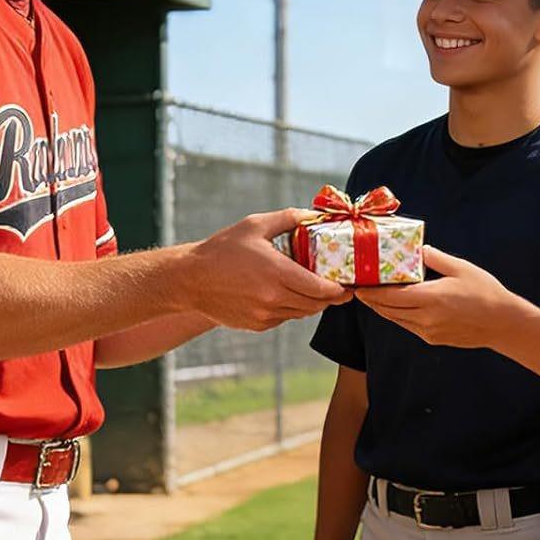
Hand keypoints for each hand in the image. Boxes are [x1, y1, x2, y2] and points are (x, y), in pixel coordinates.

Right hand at [185, 210, 349, 331]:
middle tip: (341, 289)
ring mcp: (265, 315)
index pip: (321, 289)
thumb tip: (313, 213)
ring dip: (313, 304)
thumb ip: (288, 218)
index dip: (339, 290)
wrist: (191, 280)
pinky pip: (285, 318)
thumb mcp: (255, 225)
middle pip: (316, 304)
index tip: (349, 285)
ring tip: (318, 291)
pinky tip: (289, 295)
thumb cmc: (222, 249)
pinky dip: (292, 308)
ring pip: (302, 313)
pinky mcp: (257, 325)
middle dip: (332, 298)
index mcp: (277, 273)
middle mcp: (274, 298)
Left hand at [354, 245, 526, 347]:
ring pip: (396, 320)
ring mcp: (428, 331)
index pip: (391, 296)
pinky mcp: (433, 338)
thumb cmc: (485, 292)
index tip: (358, 285)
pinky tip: (395, 306)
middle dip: (372, 300)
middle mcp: (426, 318)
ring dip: (382, 309)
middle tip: (359, 289)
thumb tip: (418, 249)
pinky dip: (397, 315)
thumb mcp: (461, 268)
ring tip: (372, 297)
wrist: (503, 324)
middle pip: (389, 310)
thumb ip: (436, 258)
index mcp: (431, 298)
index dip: (371, 292)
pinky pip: (408, 326)